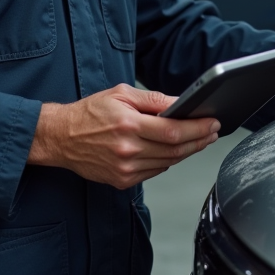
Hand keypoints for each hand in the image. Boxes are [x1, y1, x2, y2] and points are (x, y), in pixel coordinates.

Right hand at [27, 83, 219, 188]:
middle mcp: (128, 150)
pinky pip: (155, 172)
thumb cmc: (89, 113)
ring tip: (199, 140)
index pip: (174, 130)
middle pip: (176, 150)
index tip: (212, 122)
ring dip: (188, 152)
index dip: (198, 128)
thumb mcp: (120, 94)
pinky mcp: (122, 180)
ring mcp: (126, 169)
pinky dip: (168, 161)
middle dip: (199, 140)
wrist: (61, 138)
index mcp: (128, 125)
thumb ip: (153, 99)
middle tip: (212, 131)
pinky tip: (174, 151)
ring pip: (168, 163)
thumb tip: (180, 103)